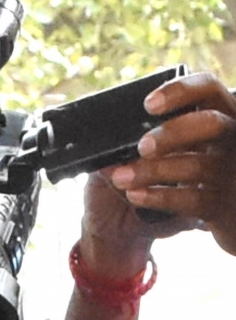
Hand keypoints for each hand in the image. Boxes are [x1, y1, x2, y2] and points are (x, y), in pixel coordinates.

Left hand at [102, 72, 235, 257]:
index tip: (149, 104)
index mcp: (224, 114)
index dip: (181, 91)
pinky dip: (159, 197)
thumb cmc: (204, 174)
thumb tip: (112, 150)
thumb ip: (168, 138)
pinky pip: (192, 200)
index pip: (209, 88)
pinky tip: (136, 195)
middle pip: (210, 124)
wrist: (228, 216)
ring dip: (154, 171)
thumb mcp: (194, 147)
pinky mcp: (222, 205)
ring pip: (197, 165)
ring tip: (122, 177)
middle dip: (173, 133)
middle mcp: (233, 138)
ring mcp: (230, 172)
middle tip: (142, 147)